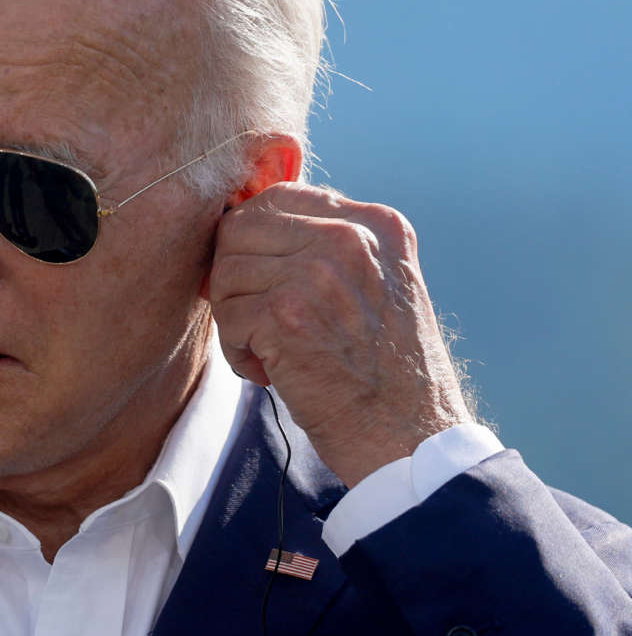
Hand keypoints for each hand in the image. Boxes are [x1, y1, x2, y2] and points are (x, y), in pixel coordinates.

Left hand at [209, 182, 472, 486]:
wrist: (410, 438)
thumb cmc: (386, 372)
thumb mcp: (379, 285)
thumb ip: (331, 246)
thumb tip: (244, 221)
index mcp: (376, 223)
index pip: (277, 197)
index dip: (250, 239)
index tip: (257, 280)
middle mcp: (350, 236)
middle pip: (240, 229)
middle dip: (235, 278)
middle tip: (255, 320)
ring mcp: (318, 272)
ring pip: (226, 273)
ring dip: (235, 319)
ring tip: (269, 352)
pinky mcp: (287, 313)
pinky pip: (227, 317)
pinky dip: (238, 353)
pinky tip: (270, 373)